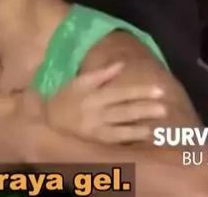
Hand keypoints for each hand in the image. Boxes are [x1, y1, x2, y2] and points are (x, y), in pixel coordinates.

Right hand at [46, 62, 166, 143]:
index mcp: (93, 96)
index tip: (159, 90)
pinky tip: (139, 139)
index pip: (121, 93)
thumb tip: (121, 65)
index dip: (140, 92)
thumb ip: (101, 74)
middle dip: (144, 110)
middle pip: (124, 112)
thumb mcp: (79, 82)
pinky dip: (125, 141)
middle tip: (164, 109)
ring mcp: (94, 131)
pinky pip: (112, 143)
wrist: (44, 120)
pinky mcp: (93, 144)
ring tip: (154, 129)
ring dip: (137, 129)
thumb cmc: (64, 98)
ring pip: (119, 130)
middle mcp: (95, 114)